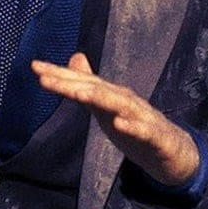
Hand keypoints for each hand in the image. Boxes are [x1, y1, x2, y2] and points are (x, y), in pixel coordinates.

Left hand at [32, 52, 200, 186]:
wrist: (173, 149)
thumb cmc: (135, 126)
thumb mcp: (106, 107)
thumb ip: (88, 86)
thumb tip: (73, 59)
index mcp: (111, 96)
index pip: (83, 82)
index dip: (59, 75)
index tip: (34, 66)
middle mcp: (125, 101)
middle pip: (96, 89)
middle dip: (71, 83)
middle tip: (44, 77)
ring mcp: (142, 117)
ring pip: (120, 105)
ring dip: (99, 98)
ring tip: (78, 94)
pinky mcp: (155, 136)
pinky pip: (143, 131)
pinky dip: (132, 126)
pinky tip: (120, 123)